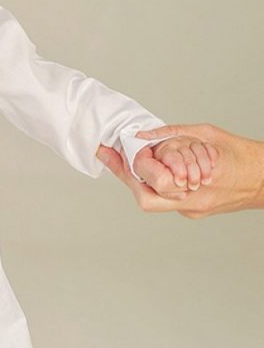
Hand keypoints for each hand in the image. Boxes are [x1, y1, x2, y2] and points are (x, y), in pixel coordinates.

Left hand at [98, 124, 263, 215]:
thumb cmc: (241, 155)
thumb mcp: (207, 134)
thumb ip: (173, 135)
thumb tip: (142, 136)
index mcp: (195, 181)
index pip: (150, 180)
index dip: (123, 168)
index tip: (106, 153)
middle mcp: (191, 202)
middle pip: (145, 198)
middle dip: (130, 177)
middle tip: (120, 157)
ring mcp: (191, 210)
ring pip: (155, 200)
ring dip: (146, 180)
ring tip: (146, 160)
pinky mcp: (193, 213)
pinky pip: (168, 200)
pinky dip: (162, 184)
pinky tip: (166, 170)